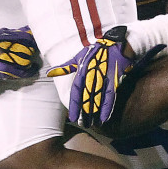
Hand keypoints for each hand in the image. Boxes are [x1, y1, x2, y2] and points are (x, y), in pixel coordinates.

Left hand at [48, 26, 162, 128]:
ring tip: (92, 124)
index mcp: (83, 71)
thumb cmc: (96, 51)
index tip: (72, 117)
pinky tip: (105, 118)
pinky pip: (111, 97)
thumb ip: (66, 67)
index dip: (74, 105)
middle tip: (82, 124)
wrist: (116, 44)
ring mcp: (104, 79)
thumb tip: (50, 73)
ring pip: (98, 99)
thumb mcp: (79, 56)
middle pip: (87, 98)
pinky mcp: (115, 80)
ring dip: (95, 113)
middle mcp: (92, 76)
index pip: (76, 91)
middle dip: (84, 113)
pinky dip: (107, 108)